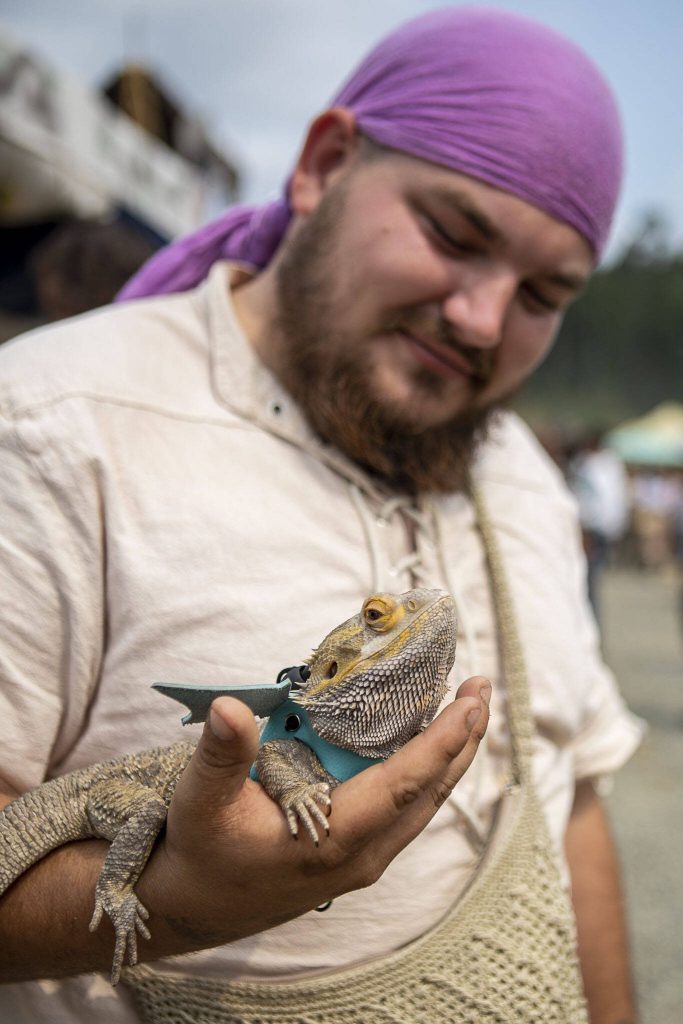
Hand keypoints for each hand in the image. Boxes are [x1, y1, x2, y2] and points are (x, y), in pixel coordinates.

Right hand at [137, 675, 490, 955]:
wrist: (193, 909)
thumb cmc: (201, 854)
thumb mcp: (202, 799)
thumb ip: (221, 752)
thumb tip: (230, 706)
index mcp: (335, 841)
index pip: (406, 784)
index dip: (443, 741)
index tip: (472, 703)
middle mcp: (362, 855)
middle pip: (430, 792)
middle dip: (462, 739)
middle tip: (481, 689)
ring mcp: (363, 859)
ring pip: (423, 804)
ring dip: (449, 755)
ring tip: (466, 710)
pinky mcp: (356, 856)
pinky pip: (406, 810)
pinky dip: (424, 772)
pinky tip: (423, 746)